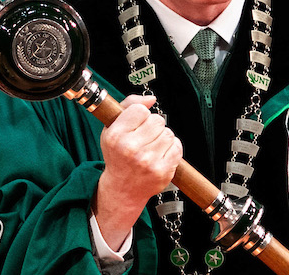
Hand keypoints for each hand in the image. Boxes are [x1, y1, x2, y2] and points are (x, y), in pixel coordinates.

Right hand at [93, 97, 180, 244]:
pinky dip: (171, 148)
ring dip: (163, 137)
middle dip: (153, 126)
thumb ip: (128, 106)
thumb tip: (151, 99)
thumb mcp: (111, 129)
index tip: (136, 124)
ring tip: (152, 147)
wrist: (123, 189)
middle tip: (145, 137)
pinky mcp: (163, 171)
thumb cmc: (117, 157)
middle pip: (157, 120)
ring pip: (168, 133)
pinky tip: (160, 154)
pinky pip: (177, 147)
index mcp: (116, 136)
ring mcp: (148, 161)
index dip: (140, 115)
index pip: (140, 110)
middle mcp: (131, 149)